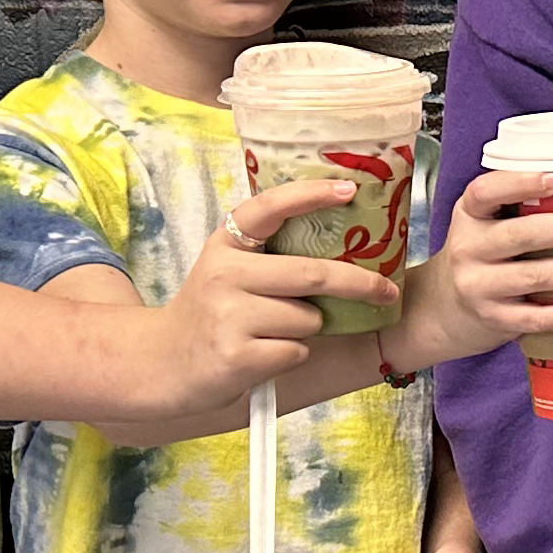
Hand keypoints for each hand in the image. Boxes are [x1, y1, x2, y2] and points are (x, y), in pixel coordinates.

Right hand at [128, 182, 387, 436]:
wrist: (165, 363)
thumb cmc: (214, 311)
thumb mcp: (228, 269)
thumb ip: (270, 254)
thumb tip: (348, 243)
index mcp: (225, 243)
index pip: (268, 208)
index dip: (310, 194)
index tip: (349, 189)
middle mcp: (224, 273)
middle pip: (311, 274)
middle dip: (359, 284)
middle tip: (388, 292)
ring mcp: (228, 315)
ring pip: (308, 319)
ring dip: (308, 328)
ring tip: (272, 331)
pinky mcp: (236, 355)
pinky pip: (296, 350)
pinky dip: (292, 354)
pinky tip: (261, 353)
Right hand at [403, 167, 552, 363]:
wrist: (447, 306)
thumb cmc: (482, 252)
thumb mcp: (484, 220)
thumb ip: (518, 202)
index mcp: (469, 214)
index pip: (486, 192)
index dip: (521, 184)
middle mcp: (469, 249)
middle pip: (521, 235)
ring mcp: (480, 287)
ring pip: (534, 277)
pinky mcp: (496, 319)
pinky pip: (539, 318)